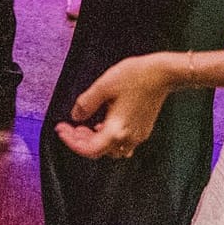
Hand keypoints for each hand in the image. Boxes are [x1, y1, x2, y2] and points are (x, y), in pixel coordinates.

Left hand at [54, 53, 176, 159]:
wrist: (162, 73)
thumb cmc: (134, 76)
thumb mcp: (103, 86)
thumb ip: (86, 103)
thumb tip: (75, 116)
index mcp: (117, 129)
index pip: (89, 149)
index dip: (71, 142)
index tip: (61, 130)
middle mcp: (129, 137)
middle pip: (99, 151)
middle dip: (81, 141)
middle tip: (69, 127)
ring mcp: (138, 135)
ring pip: (111, 150)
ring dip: (95, 141)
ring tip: (84, 127)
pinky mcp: (143, 129)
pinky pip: (122, 143)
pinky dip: (108, 138)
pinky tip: (102, 123)